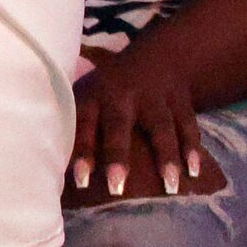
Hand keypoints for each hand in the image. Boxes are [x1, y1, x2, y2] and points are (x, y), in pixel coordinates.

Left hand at [69, 52, 203, 199]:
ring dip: (166, 156)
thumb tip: (52, 166)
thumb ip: (75, 126)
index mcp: (93, 96)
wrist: (155, 57)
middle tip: (117, 189)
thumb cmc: (109, 91)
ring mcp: (154, 97)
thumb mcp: (88, 95)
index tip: (81, 182)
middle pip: (119, 126)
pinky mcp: (180, 100)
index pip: (84, 125)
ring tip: (170, 187)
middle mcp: (122, 95)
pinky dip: (192, 148)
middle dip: (118, 157)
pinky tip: (194, 173)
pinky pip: (187, 125)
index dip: (82, 152)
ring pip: (160, 127)